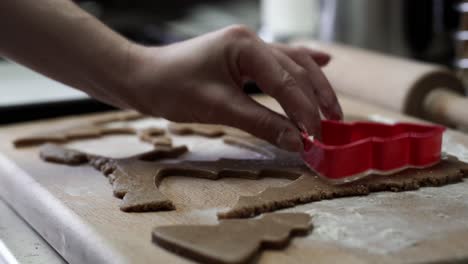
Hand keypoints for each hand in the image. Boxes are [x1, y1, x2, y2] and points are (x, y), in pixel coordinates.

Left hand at [121, 25, 342, 151]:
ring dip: (314, 86)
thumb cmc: (172, 88)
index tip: (316, 138)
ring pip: (294, 63)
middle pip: (297, 69)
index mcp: (245, 46)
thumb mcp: (218, 108)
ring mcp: (249, 46)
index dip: (304, 112)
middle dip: (316, 99)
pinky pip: (281, 60)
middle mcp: (251, 40)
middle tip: (332, 128)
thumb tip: (297, 142)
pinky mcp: (244, 56)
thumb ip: (260, 123)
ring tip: (333, 110)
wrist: (143, 77)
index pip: (286, 82)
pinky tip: (324, 62)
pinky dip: (303, 65)